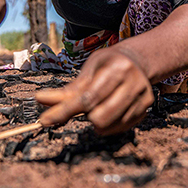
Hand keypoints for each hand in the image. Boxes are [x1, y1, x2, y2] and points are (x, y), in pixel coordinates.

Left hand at [36, 47, 153, 134]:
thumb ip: (69, 88)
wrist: (140, 59)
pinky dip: (109, 124)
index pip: (87, 98)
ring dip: (97, 121)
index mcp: (117, 68)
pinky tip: (110, 110)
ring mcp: (142, 96)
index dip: (64, 111)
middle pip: (99, 116)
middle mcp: (133, 82)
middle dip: (86, 115)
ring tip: (99, 106)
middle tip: (87, 104)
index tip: (45, 121)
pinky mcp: (146, 108)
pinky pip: (120, 128)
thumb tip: (40, 100)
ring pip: (109, 125)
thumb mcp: (90, 68)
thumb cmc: (109, 63)